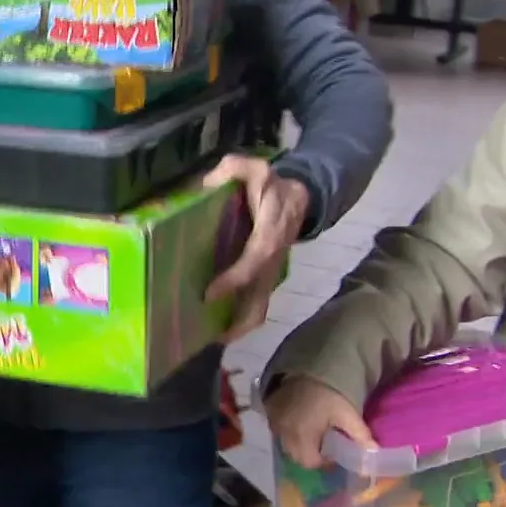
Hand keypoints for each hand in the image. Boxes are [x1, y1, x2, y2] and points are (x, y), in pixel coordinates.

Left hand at [203, 155, 309, 342]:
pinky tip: (215, 327)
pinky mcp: (266, 277)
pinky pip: (255, 304)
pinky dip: (239, 320)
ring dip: (237, 327)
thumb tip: (205, 183)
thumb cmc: (271, 185)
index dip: (234, 279)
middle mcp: (272, 261)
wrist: (299, 197)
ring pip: (259, 309)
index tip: (209, 293)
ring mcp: (270, 272)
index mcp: (270, 235)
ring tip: (207, 338)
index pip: (254, 262)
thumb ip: (231, 169)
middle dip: (238, 323)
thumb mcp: (252, 168)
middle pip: (260, 301)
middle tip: (207, 336)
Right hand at [267, 375, 375, 468]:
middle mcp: (285, 434)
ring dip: (298, 443)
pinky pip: (277, 429)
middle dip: (310, 454)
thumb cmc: (329, 393)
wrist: (307, 367)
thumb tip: (374, 452)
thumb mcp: (347, 413)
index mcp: (303, 437)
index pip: (310, 462)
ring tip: (311, 432)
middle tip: (323, 443)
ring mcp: (275, 422)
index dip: (324, 462)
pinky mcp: (270, 411)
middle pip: (296, 456)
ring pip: (285, 444)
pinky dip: (287, 430)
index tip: (333, 452)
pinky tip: (298, 420)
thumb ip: (360, 435)